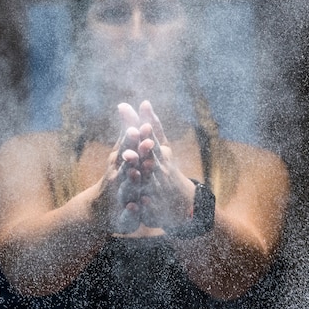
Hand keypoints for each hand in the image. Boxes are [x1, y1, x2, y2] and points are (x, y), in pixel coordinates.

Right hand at [92, 104, 142, 233]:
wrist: (97, 210)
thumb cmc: (113, 176)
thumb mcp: (118, 154)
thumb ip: (125, 133)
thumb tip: (125, 106)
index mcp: (120, 162)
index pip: (128, 146)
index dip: (135, 137)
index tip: (143, 125)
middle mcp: (117, 177)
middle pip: (128, 164)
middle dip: (137, 154)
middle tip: (149, 143)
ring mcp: (119, 196)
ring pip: (126, 187)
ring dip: (132, 180)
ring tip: (137, 172)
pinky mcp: (122, 215)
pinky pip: (126, 213)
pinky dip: (130, 211)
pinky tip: (134, 207)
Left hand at [135, 101, 195, 230]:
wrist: (182, 202)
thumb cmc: (167, 166)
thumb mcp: (163, 146)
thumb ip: (152, 125)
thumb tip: (143, 101)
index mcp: (161, 155)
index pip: (152, 142)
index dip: (146, 135)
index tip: (138, 126)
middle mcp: (160, 171)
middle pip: (150, 163)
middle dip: (141, 157)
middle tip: (126, 152)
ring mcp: (158, 190)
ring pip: (149, 185)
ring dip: (141, 181)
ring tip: (132, 175)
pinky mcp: (154, 208)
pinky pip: (149, 207)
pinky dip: (144, 206)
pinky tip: (138, 203)